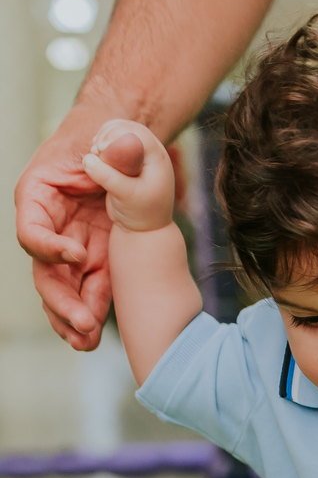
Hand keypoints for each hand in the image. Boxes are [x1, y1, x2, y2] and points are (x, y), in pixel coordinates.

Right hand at [14, 103, 127, 350]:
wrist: (124, 145)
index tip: (77, 256)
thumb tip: (125, 147)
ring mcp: (72, 245)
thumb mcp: (116, 136)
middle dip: (61, 300)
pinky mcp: (95, 259)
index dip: (49, 247)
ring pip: (63, 289)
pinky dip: (92, 312)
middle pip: (45, 270)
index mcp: (40, 194)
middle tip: (82, 322)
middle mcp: (50, 225)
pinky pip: (89, 290)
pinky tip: (95, 340)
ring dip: (73, 317)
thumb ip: (120, 149)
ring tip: (87, 343)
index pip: (32, 228)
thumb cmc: (110, 134)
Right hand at [81, 121, 175, 233]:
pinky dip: (103, 142)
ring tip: (95, 152)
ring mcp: (141, 153)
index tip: (99, 149)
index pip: (138, 134)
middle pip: (128, 127)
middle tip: (95, 149)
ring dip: (104, 137)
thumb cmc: (140, 213)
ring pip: (120, 130)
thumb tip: (88, 159)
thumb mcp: (125, 196)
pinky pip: (115, 139)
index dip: (116, 136)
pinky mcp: (130, 157)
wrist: (145, 228)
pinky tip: (96, 153)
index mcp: (158, 158)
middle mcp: (152, 151)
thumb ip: (108, 177)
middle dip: (108, 134)